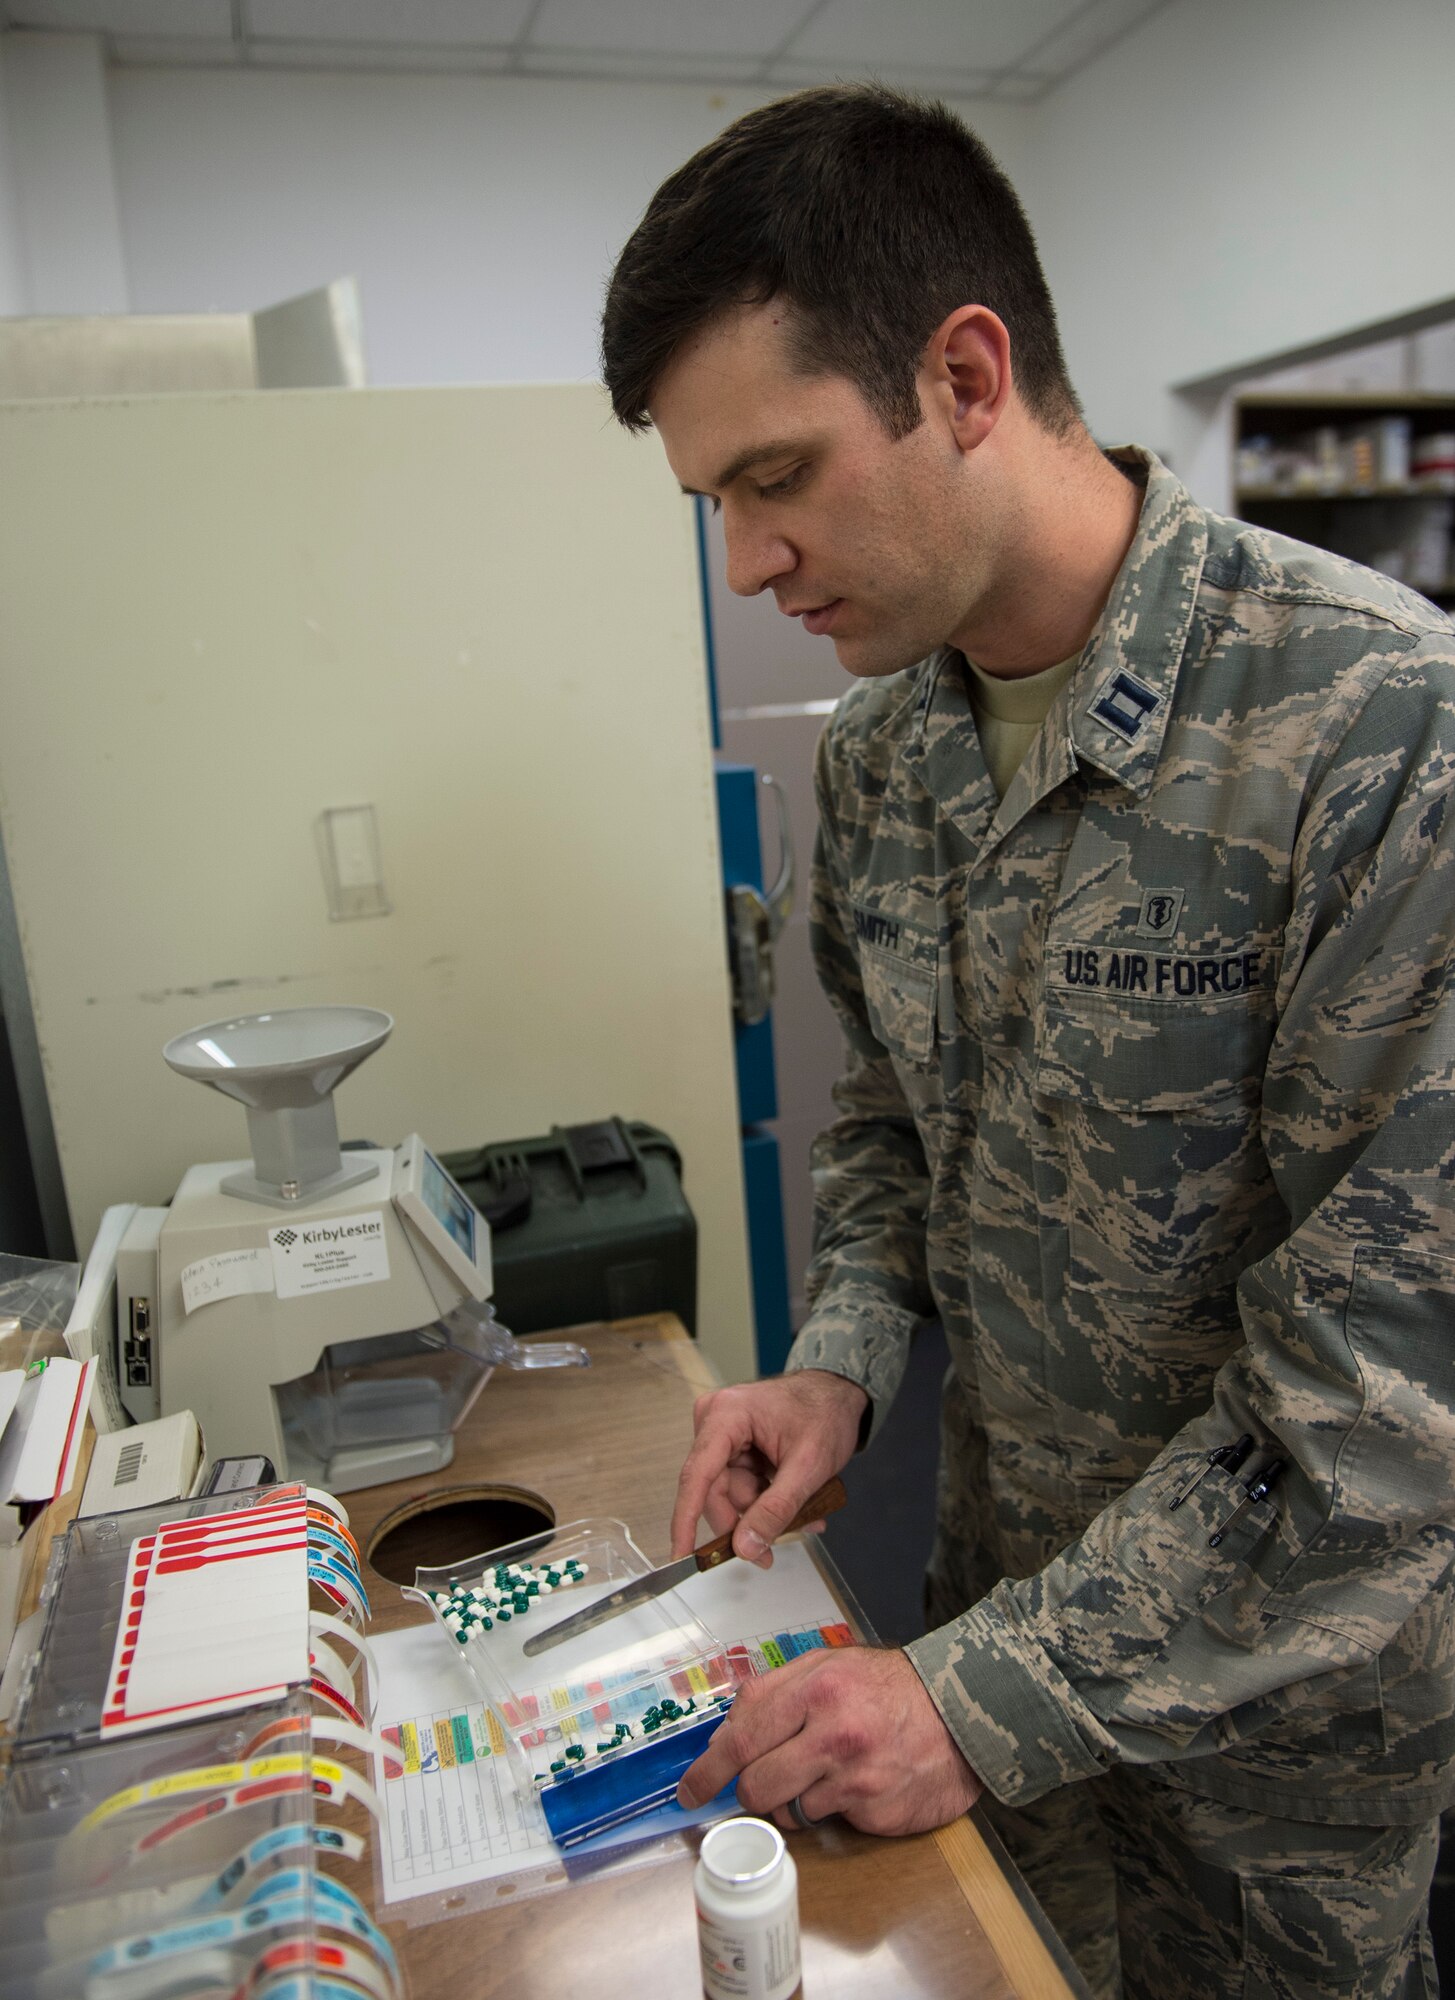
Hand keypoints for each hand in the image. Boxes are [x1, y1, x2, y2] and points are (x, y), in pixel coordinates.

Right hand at [671, 1370, 867, 1564]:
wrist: (839, 1393)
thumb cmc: (827, 1412)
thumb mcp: (808, 1466)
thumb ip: (776, 1509)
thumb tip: (745, 1545)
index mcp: (727, 1415)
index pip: (697, 1475)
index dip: (685, 1520)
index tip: (681, 1555)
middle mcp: (716, 1421)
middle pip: (715, 1492)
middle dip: (745, 1522)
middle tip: (768, 1553)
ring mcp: (724, 1434)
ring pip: (730, 1495)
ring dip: (762, 1512)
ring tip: (801, 1515)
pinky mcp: (734, 1446)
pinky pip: (740, 1487)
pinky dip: (764, 1501)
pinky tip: (793, 1504)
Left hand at [678, 1646, 981, 1835]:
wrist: (961, 1712)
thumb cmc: (889, 1688)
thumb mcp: (830, 1665)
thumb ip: (775, 1692)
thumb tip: (726, 1730)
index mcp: (816, 1689)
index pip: (742, 1738)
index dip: (708, 1770)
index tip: (690, 1790)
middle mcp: (834, 1733)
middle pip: (757, 1786)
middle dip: (751, 1790)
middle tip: (763, 1781)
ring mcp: (857, 1777)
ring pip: (789, 1811)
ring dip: (793, 1800)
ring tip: (822, 1772)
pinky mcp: (877, 1812)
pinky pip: (829, 1822)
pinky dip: (830, 1809)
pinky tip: (853, 1784)